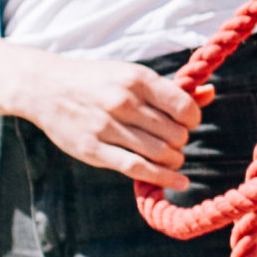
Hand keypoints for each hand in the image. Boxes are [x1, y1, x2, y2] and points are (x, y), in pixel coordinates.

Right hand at [9, 49, 201, 182]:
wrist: (46, 87)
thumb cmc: (98, 81)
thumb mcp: (132, 75)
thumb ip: (170, 89)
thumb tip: (211, 93)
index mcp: (137, 79)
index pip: (184, 107)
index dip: (193, 119)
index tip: (188, 123)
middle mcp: (123, 101)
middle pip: (175, 134)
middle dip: (181, 142)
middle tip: (174, 142)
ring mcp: (106, 127)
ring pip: (160, 153)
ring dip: (174, 161)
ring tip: (173, 159)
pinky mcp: (93, 150)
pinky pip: (137, 169)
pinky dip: (163, 179)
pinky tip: (178, 181)